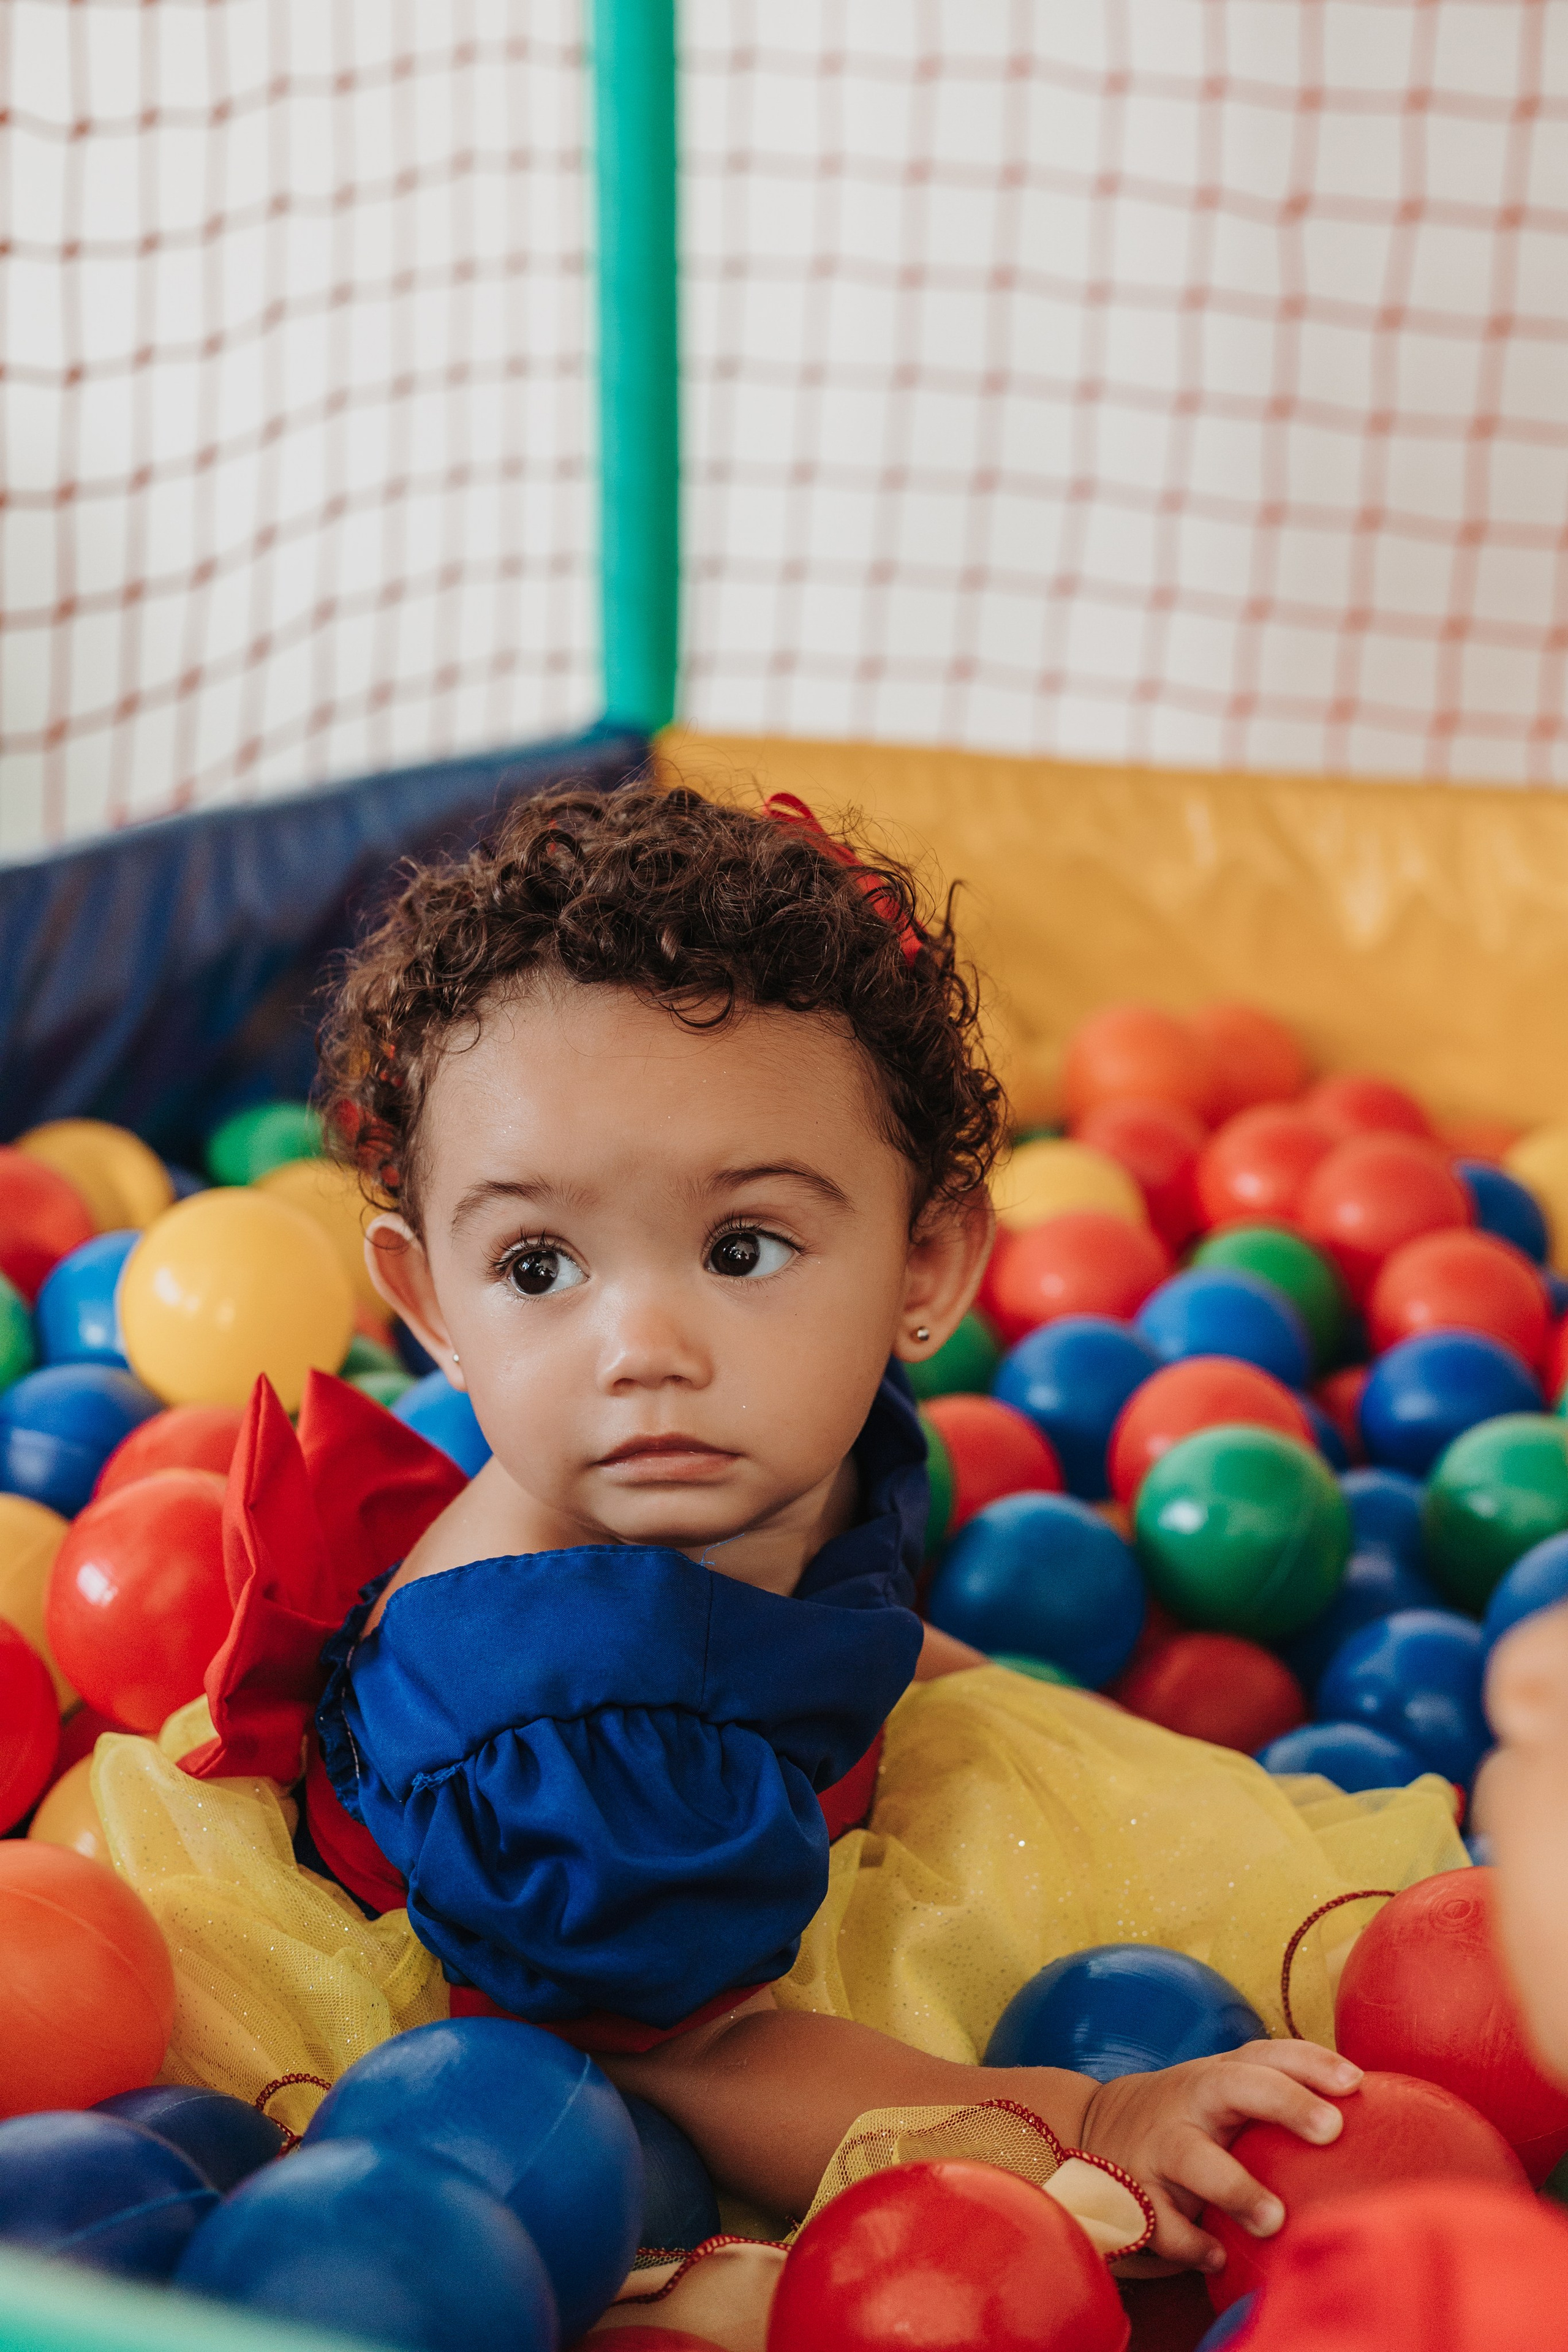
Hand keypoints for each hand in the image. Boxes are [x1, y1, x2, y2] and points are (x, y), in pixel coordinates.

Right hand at [1078, 2039, 1361, 2271]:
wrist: (1092, 2129)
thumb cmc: (1189, 2118)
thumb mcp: (1222, 2095)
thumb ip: (1275, 2099)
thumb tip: (1371, 2126)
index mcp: (1217, 2076)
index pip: (1266, 2055)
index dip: (1310, 2062)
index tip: (1354, 2082)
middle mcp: (1189, 2102)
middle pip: (1234, 2086)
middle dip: (1283, 2101)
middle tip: (1330, 2128)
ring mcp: (1159, 2147)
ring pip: (1194, 2159)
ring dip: (1235, 2187)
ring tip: (1273, 2219)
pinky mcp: (1135, 2194)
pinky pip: (1162, 2222)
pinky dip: (1189, 2241)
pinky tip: (1216, 2256)